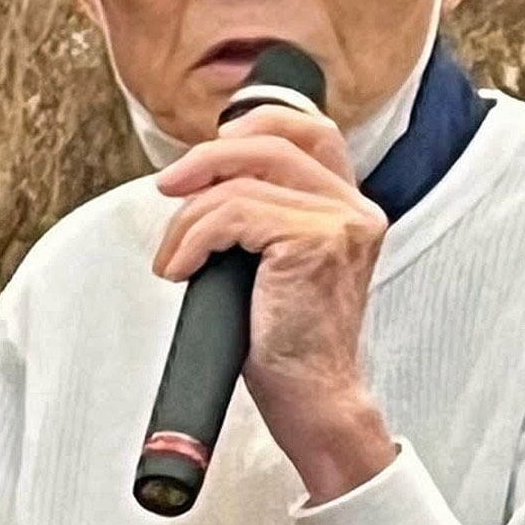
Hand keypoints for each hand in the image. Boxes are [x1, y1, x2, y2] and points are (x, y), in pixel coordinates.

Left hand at [152, 105, 397, 503]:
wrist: (312, 399)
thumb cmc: (289, 343)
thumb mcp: (277, 262)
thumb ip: (265, 212)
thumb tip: (202, 177)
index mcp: (350, 208)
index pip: (310, 131)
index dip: (255, 126)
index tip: (211, 151)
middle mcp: (355, 209)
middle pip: (272, 142)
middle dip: (207, 158)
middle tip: (169, 187)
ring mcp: (340, 223)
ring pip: (242, 183)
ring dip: (188, 219)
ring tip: (175, 258)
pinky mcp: (316, 242)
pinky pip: (233, 214)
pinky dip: (193, 239)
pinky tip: (182, 270)